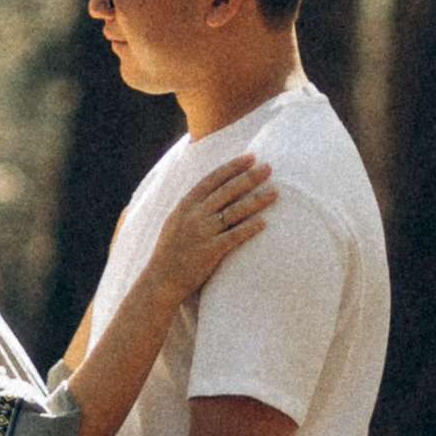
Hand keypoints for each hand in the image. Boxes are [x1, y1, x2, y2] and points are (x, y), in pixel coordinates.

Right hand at [141, 153, 273, 307]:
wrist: (160, 279)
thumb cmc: (170, 251)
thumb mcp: (176, 222)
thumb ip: (193, 207)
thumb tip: (211, 192)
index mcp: (186, 205)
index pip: (213, 179)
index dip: (233, 167)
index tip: (251, 157)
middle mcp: (194, 215)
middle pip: (227, 191)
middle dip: (249, 177)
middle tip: (269, 168)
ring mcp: (202, 232)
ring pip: (234, 211)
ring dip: (257, 201)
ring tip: (275, 192)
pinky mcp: (210, 251)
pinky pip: (234, 236)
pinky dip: (249, 228)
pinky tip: (264, 223)